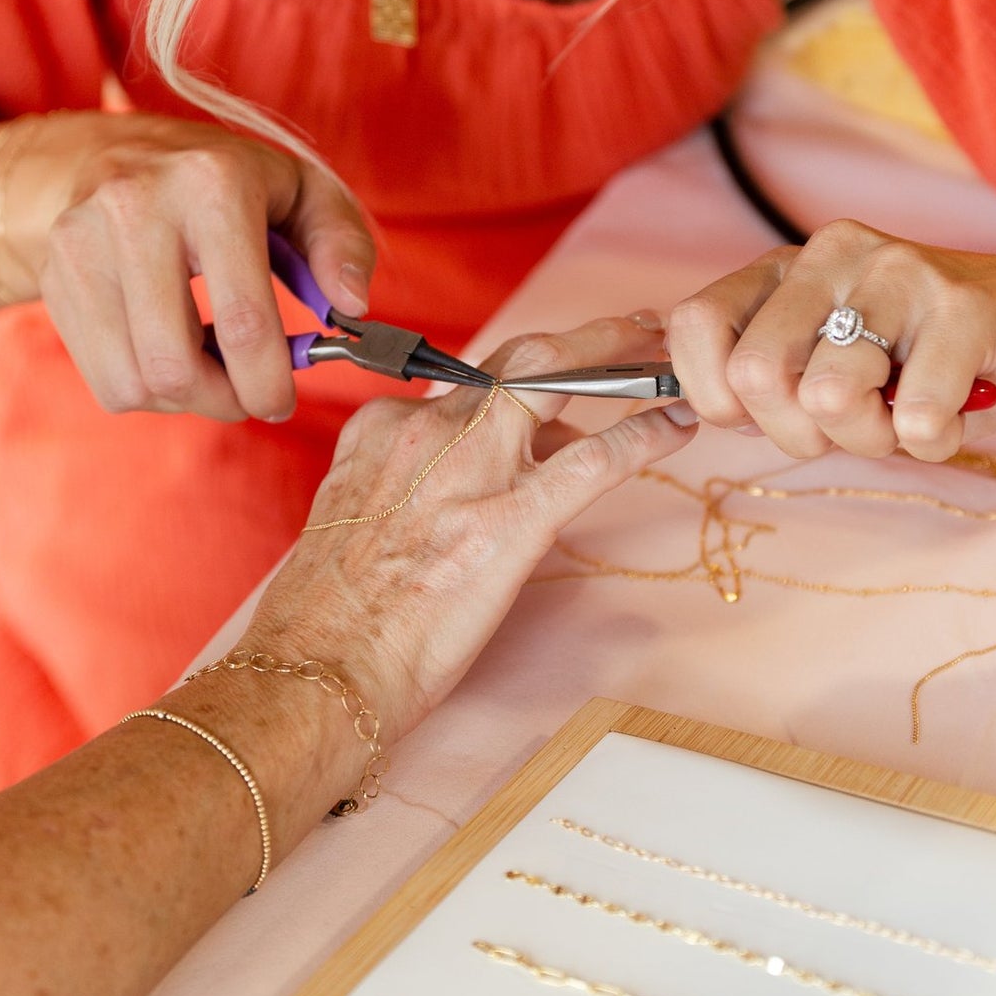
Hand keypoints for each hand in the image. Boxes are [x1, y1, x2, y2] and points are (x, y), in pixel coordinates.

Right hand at [11, 112, 375, 422]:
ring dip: (183, 399)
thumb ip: (342, 244)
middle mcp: (136, 206)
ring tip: (208, 364)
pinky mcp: (54, 276)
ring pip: (135, 382)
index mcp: (212, 184)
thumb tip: (352, 305)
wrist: (119, 153)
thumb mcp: (302, 192)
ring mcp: (82, 241)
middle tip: (246, 393)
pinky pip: (103, 380)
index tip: (280, 400)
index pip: (241, 318)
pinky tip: (166, 350)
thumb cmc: (229, 184)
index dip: (267, 381)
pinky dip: (145, 388)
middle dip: (223, 400)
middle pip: (174, 364)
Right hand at [240, 312, 695, 741]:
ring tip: (668, 358)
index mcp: (382, 432)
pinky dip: (643, 433)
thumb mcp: (351, 527)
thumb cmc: (328, 622)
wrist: (317, 668)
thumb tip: (454, 499)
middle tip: (637, 326)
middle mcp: (427, 431)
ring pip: (556, 377)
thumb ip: (400, 493)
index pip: (465, 386)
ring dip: (620, 358)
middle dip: (585, 335)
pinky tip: (678, 425)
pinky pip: (596, 458)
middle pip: (519, 356)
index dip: (521, 385)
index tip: (556, 383)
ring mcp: (473, 468)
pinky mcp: (513, 517)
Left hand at [668, 219, 995, 462]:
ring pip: (828, 399)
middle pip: (755, 375)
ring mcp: (898, 272)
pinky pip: (915, 419)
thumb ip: (774, 378)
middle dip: (802, 435)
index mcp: (790, 268)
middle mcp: (833, 254)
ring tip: (915, 415)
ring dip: (874, 440)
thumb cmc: (943, 356)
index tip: (771, 419)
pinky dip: (936, 442)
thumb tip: (706, 408)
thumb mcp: (843, 361)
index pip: (694, 327)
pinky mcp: (964, 305)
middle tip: (860, 426)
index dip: (717, 400)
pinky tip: (962, 410)